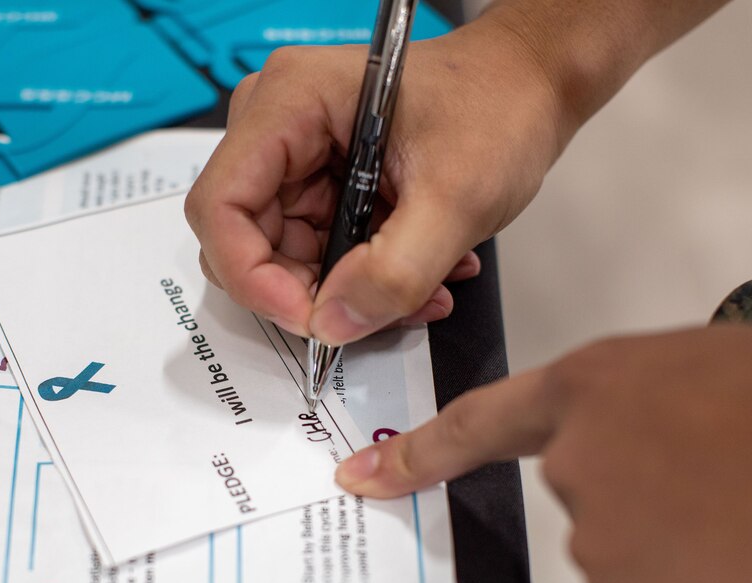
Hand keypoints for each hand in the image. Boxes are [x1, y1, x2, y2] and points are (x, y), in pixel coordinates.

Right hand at [185, 15, 568, 342]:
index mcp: (290, 101)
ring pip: (282, 255)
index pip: (222, 207)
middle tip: (373, 314)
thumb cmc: (498, 108)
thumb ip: (393, 274)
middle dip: (307, 292)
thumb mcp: (456, 200)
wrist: (530, 87)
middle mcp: (276, 124)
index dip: (253, 277)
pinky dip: (361, 276)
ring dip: (345, 290)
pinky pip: (315, 250)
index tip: (311, 319)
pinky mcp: (319, 180)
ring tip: (418, 291)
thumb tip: (331, 325)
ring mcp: (296, 154)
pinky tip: (417, 274)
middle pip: (245, 239)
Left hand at [336, 325, 751, 582]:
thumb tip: (642, 442)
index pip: (480, 425)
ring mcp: (596, 545)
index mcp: (592, 392)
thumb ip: (645, 400)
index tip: (362, 477)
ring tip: (749, 533)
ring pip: (626, 568)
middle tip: (724, 498)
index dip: (418, 455)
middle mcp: (576, 466)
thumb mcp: (713, 368)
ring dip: (678, 563)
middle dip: (645, 507)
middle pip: (588, 503)